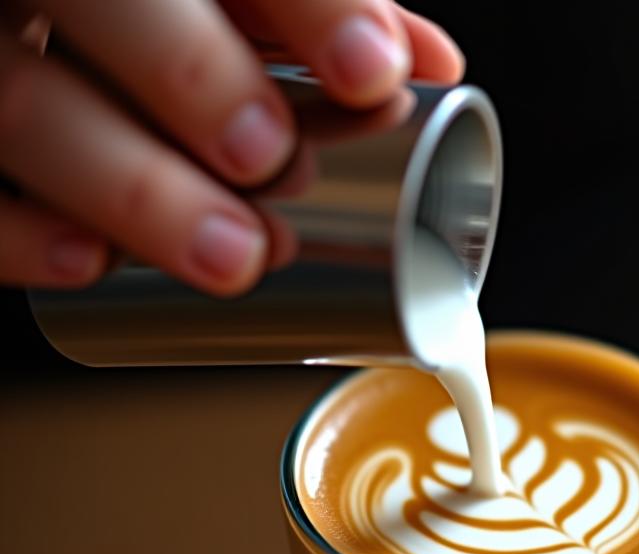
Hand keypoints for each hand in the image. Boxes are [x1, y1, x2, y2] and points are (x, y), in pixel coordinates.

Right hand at [0, 1, 462, 292]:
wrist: (46, 31)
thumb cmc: (144, 25)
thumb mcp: (228, 1)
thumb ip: (308, 15)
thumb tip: (419, 59)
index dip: (309, 5)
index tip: (372, 71)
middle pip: (102, 2)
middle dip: (195, 75)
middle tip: (272, 158)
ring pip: (25, 103)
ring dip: (135, 185)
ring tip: (231, 253)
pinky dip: (20, 234)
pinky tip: (87, 262)